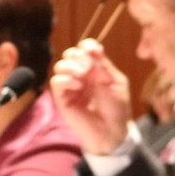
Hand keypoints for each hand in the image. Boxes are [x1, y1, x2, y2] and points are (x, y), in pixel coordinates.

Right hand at [47, 40, 132, 155]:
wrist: (112, 130)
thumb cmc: (117, 107)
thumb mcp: (116, 83)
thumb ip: (105, 66)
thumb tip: (95, 47)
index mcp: (96, 69)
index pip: (85, 51)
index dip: (86, 45)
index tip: (91, 47)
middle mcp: (81, 75)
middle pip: (70, 55)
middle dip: (76, 55)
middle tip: (86, 63)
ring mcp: (71, 86)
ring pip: (60, 66)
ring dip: (70, 66)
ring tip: (82, 75)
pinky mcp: (63, 97)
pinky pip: (57, 82)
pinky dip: (66, 79)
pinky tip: (78, 85)